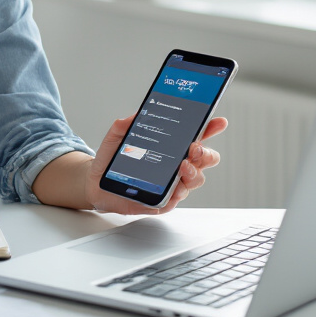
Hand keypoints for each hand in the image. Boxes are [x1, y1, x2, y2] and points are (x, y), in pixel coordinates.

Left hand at [84, 114, 226, 214]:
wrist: (97, 184)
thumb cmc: (112, 160)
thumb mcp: (115, 138)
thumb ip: (124, 125)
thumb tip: (136, 115)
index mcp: (170, 147)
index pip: (196, 136)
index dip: (209, 129)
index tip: (218, 122)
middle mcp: (176, 165)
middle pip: (205, 160)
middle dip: (206, 154)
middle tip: (195, 149)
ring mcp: (171, 183)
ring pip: (196, 179)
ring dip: (194, 172)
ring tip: (183, 166)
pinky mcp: (162, 201)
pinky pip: (176, 199)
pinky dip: (178, 192)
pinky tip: (175, 187)